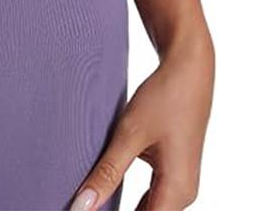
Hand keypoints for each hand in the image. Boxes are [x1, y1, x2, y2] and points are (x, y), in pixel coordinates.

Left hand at [70, 30, 213, 210]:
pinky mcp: (173, 173)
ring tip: (88, 202)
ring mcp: (180, 184)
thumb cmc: (163, 98)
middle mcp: (183, 195)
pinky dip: (129, 200)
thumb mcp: (129, 134)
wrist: (188, 71)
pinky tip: (105, 193)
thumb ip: (107, 173)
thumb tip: (81, 206)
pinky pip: (151, 198)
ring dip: (120, 209)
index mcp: (177, 191)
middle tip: (81, 206)